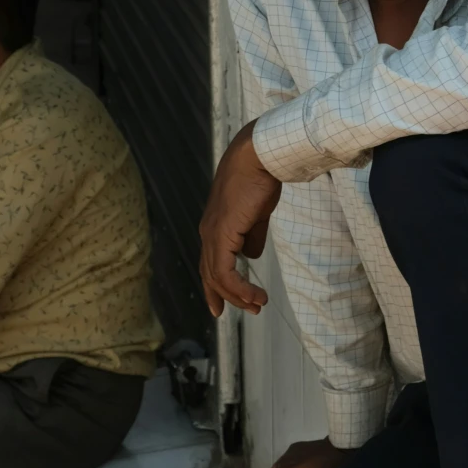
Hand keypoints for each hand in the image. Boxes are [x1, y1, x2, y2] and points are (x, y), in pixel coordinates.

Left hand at [199, 125, 281, 317]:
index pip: (210, 263)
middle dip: (228, 297)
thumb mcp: (256, 213)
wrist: (258, 158)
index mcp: (215, 227)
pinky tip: (255, 294)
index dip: (217, 286)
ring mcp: (212, 235)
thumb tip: (251, 255)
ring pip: (218, 278)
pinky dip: (240, 288)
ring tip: (259, 304)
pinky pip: (226, 272)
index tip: (226, 304)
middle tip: (251, 309)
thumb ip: (252, 235)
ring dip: (239, 295)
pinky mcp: (222, 235)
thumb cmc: (259, 178)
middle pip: (210, 275)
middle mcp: (208, 233)